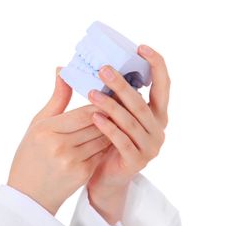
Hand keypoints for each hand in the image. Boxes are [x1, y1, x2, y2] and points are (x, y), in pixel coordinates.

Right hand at [8, 67, 111, 215]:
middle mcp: (60, 146)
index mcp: (46, 130)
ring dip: (115, 125)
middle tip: (126, 97)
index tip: (111, 90)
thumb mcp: (38, 123)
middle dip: (112, 110)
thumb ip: (57, 98)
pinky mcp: (82, 174)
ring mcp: (72, 161)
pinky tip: (115, 133)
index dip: (100, 101)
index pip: (83, 111)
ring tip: (124, 113)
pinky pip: (102, 152)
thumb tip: (63, 70)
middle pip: (97, 123)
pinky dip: (109, 141)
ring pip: (104, 137)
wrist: (28, 195)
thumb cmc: (30, 154)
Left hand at [85, 45, 170, 222]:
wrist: (104, 178)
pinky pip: (122, 140)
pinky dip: (108, 127)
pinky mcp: (137, 161)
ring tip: (91, 92)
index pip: (163, 85)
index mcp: (155, 113)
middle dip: (122, 84)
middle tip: (104, 69)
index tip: (141, 47)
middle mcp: (158, 128)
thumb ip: (97, 91)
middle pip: (141, 101)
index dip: (156, 65)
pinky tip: (93, 116)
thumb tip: (62, 67)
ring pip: (130, 120)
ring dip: (110, 104)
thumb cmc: (104, 141)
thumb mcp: (106, 113)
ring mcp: (150, 146)